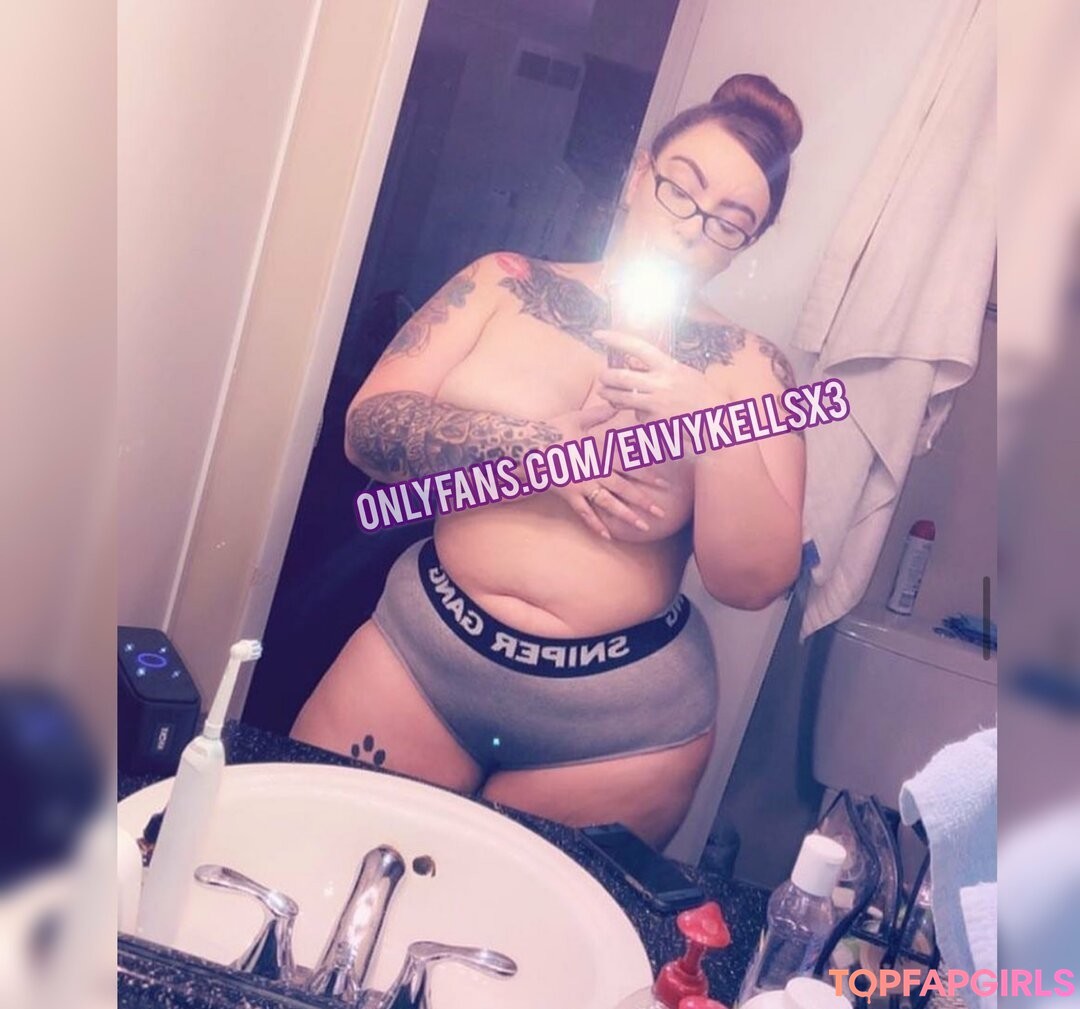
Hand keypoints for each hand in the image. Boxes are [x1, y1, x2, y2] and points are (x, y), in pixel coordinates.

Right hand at [544, 403, 668, 539]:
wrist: (527, 446)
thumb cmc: (552, 430)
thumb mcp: (576, 418)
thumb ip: (598, 414)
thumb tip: (616, 406)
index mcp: (599, 452)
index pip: (629, 465)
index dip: (647, 475)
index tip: (664, 484)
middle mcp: (594, 471)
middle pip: (623, 488)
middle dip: (643, 501)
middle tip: (660, 513)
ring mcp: (581, 485)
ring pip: (608, 504)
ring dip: (627, 516)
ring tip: (643, 527)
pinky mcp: (569, 495)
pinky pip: (584, 513)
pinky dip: (596, 524)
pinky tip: (607, 536)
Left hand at [593, 329, 719, 421]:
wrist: (716, 422)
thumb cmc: (702, 395)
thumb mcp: (685, 374)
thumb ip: (663, 368)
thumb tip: (637, 363)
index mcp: (669, 367)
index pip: (637, 347)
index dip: (616, 339)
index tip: (599, 334)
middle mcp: (660, 384)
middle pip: (621, 376)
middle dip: (606, 376)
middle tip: (602, 377)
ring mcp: (656, 404)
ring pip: (622, 399)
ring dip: (610, 396)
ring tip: (605, 393)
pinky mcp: (655, 422)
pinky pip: (638, 416)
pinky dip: (640, 416)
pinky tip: (649, 416)